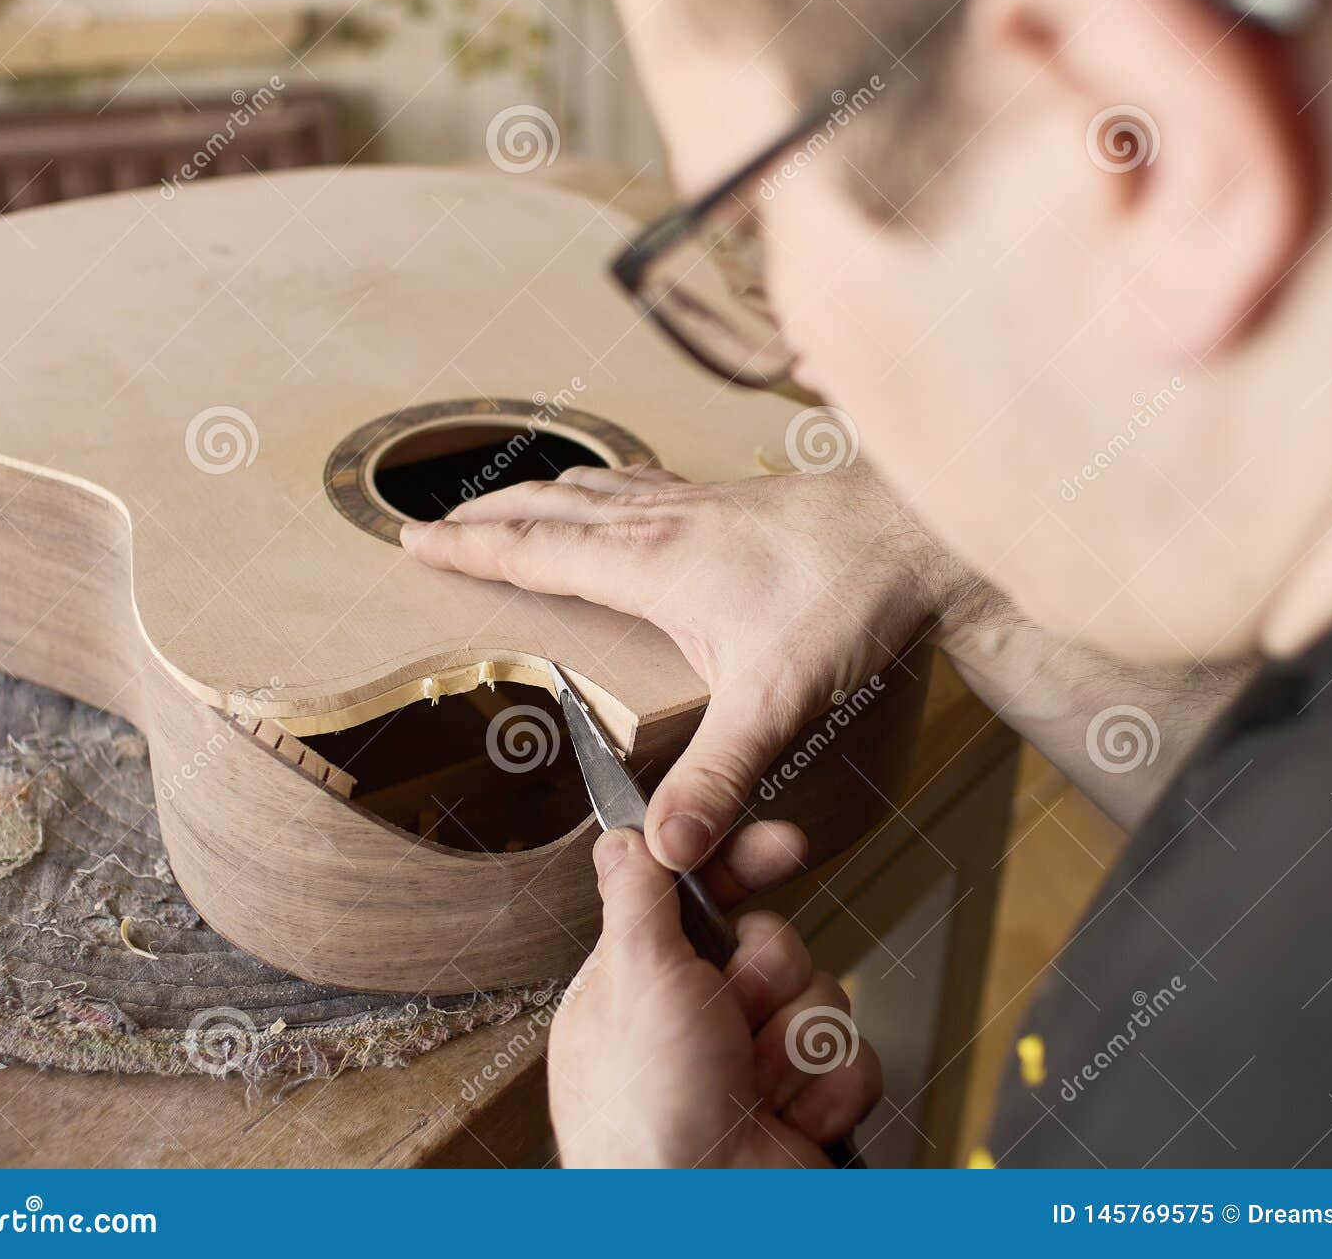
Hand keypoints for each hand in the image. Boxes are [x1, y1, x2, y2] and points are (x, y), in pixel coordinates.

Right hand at [400, 462, 962, 869]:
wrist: (920, 533)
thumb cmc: (848, 598)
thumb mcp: (775, 701)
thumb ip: (717, 775)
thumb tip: (662, 847)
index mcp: (647, 563)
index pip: (534, 550)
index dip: (468, 548)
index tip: (412, 539)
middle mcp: (661, 522)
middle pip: (550, 506)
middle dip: (486, 514)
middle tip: (436, 521)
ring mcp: (698, 504)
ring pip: (596, 488)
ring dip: (540, 493)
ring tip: (509, 500)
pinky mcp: (734, 502)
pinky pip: (644, 484)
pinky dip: (605, 486)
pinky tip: (623, 496)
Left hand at [549, 828, 881, 1167]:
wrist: (707, 1221)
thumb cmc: (648, 1117)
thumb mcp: (634, 978)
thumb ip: (637, 895)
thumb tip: (623, 836)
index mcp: (644, 986)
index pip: (699, 897)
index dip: (744, 864)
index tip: (784, 844)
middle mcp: (697, 1023)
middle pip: (772, 942)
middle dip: (764, 980)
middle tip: (731, 1016)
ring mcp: (753, 1066)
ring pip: (818, 995)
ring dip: (793, 1041)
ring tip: (752, 1084)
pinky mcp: (804, 1103)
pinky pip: (850, 1054)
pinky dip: (824, 1088)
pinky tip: (786, 1121)